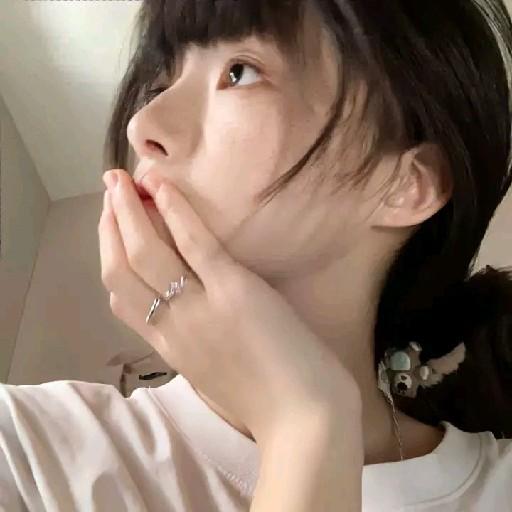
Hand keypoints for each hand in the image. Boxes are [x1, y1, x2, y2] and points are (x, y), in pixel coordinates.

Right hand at [98, 169, 360, 442]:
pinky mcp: (234, 290)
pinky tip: (164, 188)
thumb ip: (193, 343)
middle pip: (121, 270)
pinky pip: (195, 245)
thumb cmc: (264, 402)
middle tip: (111, 188)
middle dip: (109, 225)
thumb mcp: (212, 376)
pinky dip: (176, 213)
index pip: (120, 298)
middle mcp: (172, 326)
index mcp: (168, 348)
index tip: (112, 227)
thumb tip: (186, 308)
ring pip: (147, 253)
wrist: (304, 419)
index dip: (110, 256)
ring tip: (122, 179)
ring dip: (129, 210)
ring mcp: (200, 307)